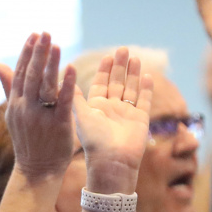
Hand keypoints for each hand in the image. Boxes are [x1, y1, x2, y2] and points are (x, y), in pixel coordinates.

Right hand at [0, 32, 77, 179]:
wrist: (37, 170)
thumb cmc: (28, 139)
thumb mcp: (14, 112)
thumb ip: (8, 86)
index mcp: (15, 103)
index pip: (21, 72)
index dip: (28, 53)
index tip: (35, 34)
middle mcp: (25, 107)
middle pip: (32, 75)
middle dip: (39, 53)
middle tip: (46, 33)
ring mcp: (40, 116)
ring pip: (45, 85)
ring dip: (51, 64)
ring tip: (56, 45)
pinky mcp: (58, 124)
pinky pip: (62, 101)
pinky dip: (66, 85)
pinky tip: (71, 69)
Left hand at [73, 46, 153, 193]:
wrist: (112, 162)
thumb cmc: (94, 140)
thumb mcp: (81, 115)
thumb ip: (75, 96)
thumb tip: (64, 76)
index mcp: (96, 107)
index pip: (100, 84)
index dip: (104, 70)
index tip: (107, 56)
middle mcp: (111, 109)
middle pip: (116, 83)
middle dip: (119, 67)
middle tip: (123, 49)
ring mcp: (127, 114)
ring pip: (131, 89)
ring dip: (133, 74)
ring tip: (135, 58)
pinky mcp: (140, 119)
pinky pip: (144, 100)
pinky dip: (146, 89)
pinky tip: (148, 75)